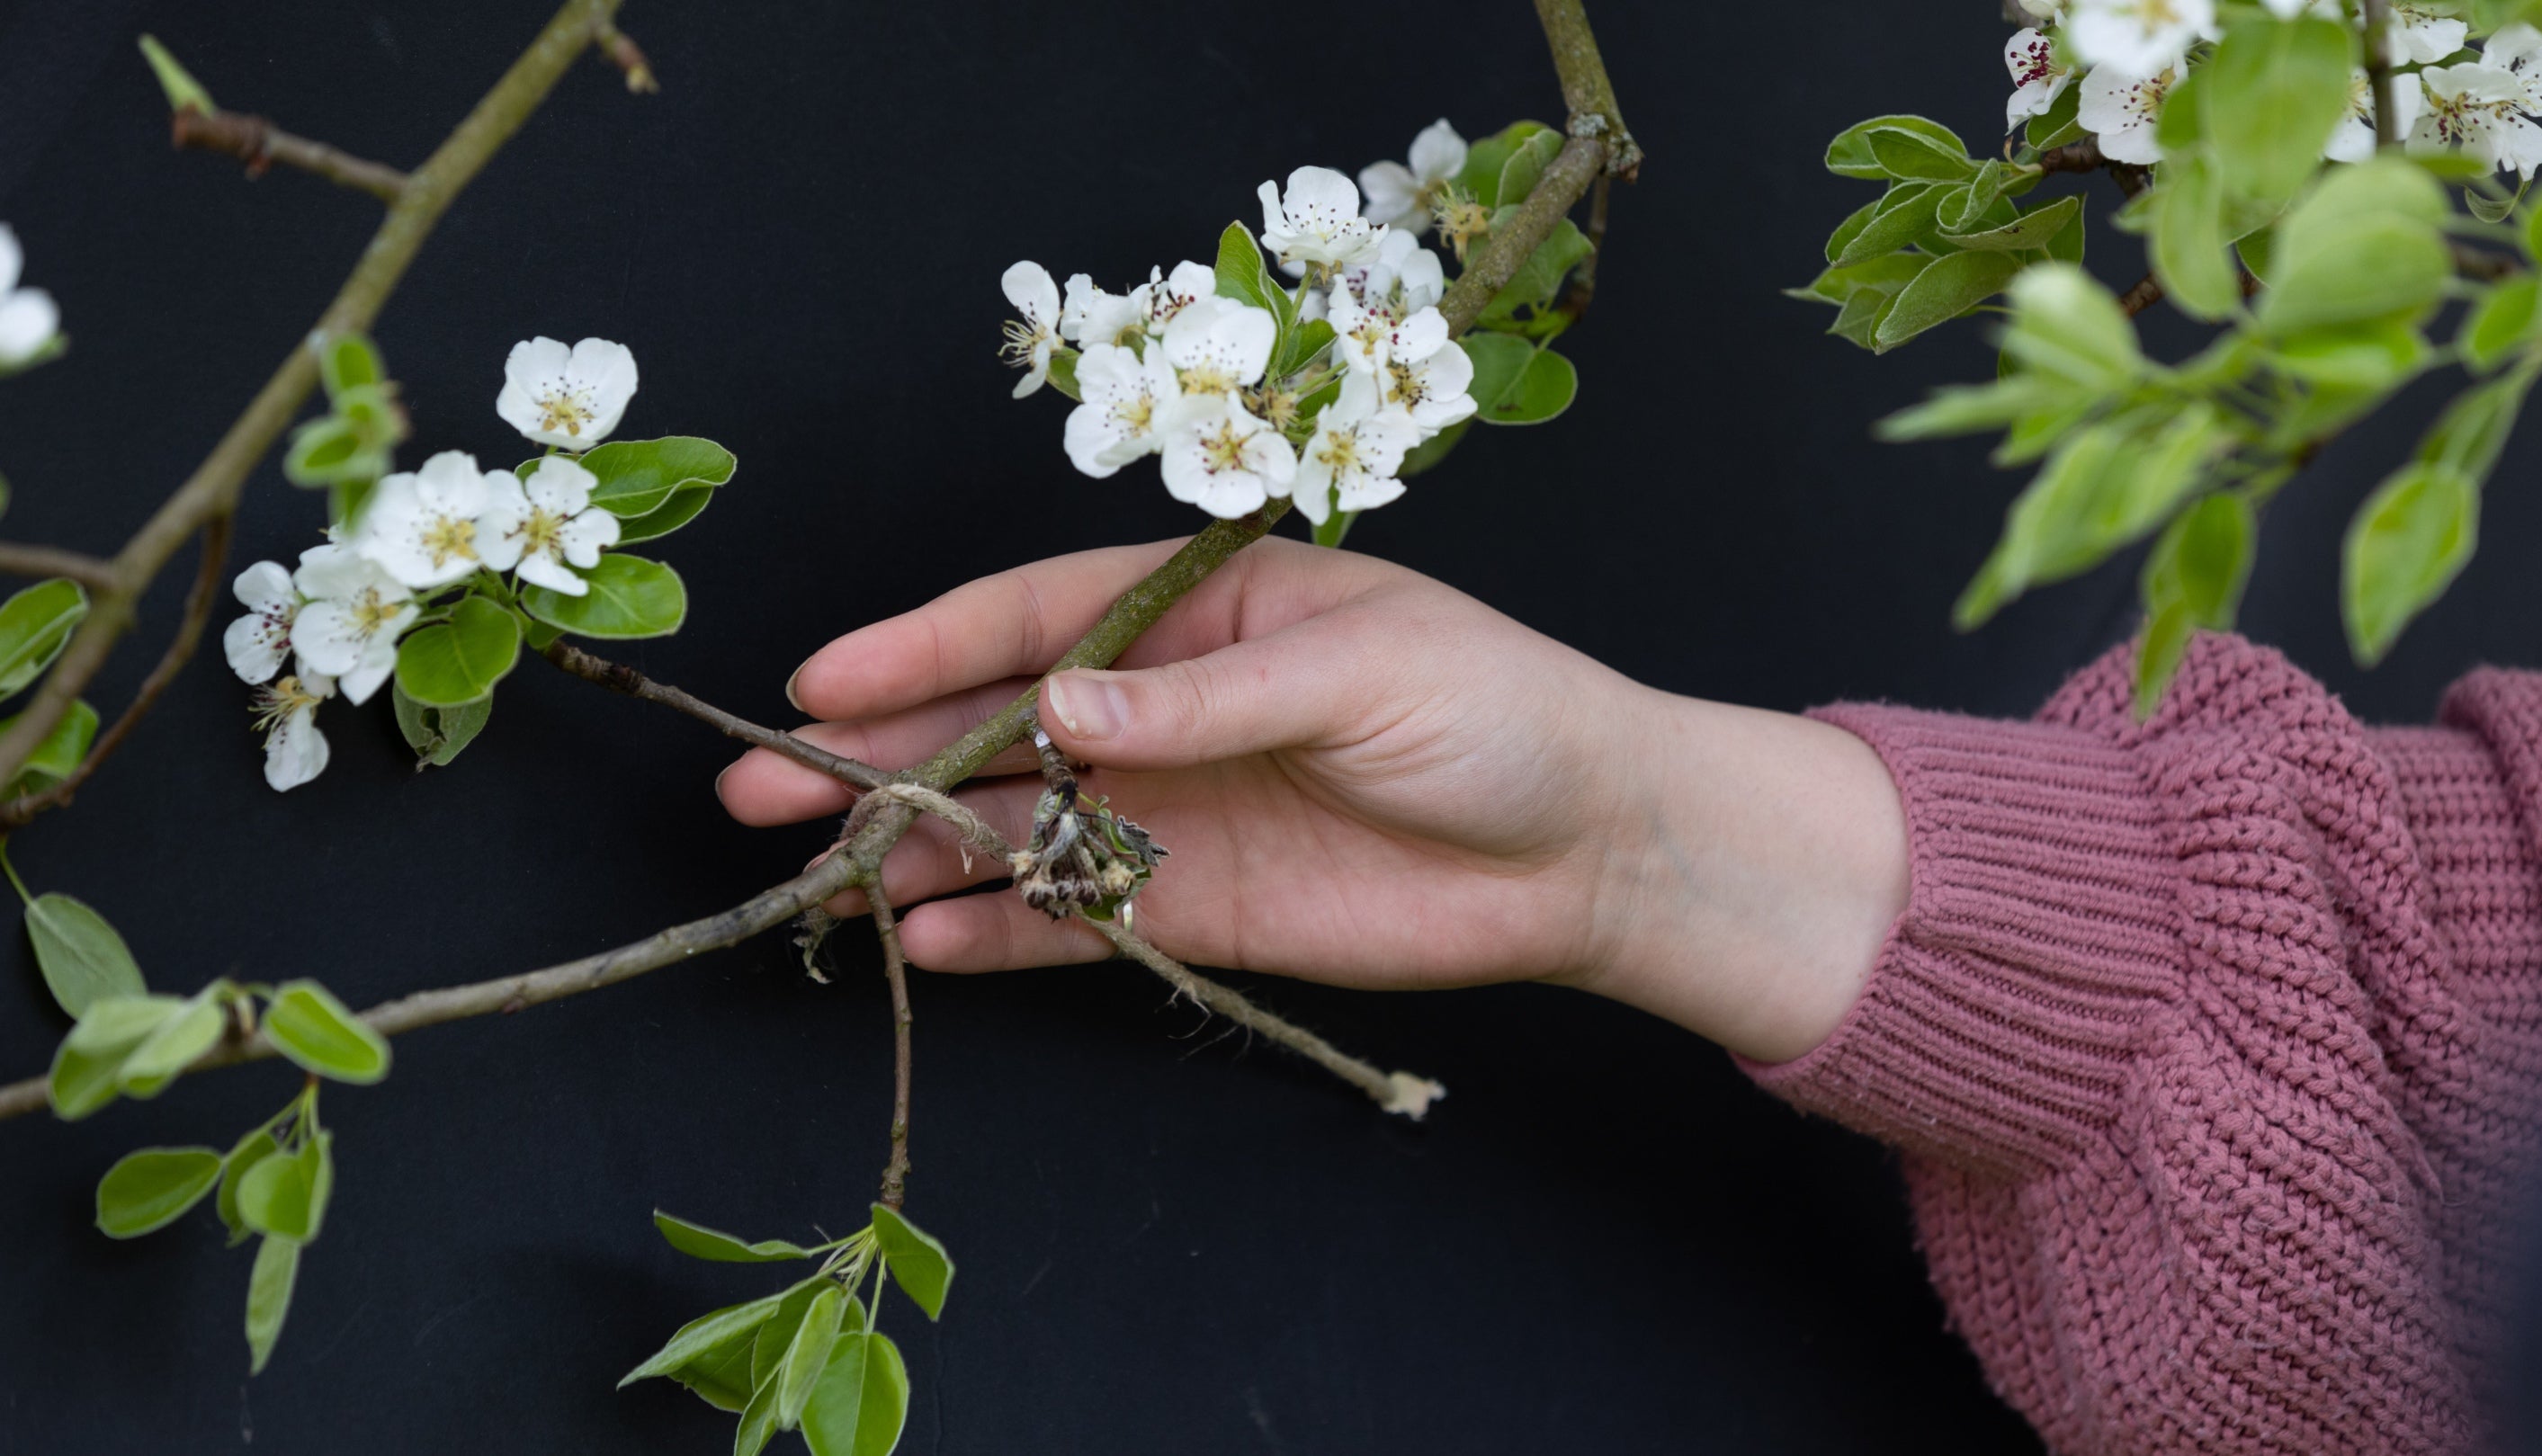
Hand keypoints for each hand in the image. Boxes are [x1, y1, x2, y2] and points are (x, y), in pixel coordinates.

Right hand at [716, 538, 1907, 1062]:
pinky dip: (1002, 935)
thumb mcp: (1358, 670)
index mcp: (1201, 613)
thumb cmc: (1495, 712)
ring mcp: (1175, 813)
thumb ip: (1204, 700)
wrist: (1594, 849)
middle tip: (762, 792)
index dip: (924, 648)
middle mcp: (1167, 709)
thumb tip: (1060, 711)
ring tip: (815, 881)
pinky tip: (924, 943)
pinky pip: (1078, 920)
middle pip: (995, 729)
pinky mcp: (1199, 911)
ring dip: (915, 853)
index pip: (1034, 621)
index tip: (823, 681)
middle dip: (879, 758)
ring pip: (1015, 830)